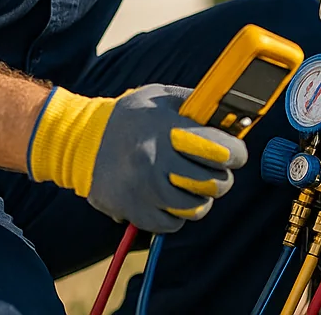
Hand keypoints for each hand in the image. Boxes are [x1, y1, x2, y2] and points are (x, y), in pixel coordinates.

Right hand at [27, 84, 246, 233]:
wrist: (82, 140)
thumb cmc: (133, 116)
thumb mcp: (164, 97)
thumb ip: (198, 105)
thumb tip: (233, 116)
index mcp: (168, 130)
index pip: (221, 150)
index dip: (237, 154)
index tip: (236, 154)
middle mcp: (157, 162)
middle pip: (214, 184)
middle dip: (222, 177)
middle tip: (215, 171)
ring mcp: (145, 190)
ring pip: (197, 208)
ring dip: (201, 198)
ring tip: (193, 185)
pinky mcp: (134, 211)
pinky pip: (173, 224)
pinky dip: (179, 215)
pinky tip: (172, 197)